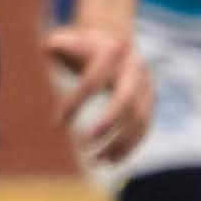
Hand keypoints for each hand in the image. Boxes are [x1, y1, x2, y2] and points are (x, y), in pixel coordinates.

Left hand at [48, 17, 153, 164]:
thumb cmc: (82, 46)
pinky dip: (130, 146)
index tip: (55, 125)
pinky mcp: (150, 100)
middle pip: (126, 99)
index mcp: (111, 51)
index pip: (92, 81)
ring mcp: (146, 85)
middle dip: (106, 124)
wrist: (114, 40)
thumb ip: (58, 43)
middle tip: (84, 145)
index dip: (74, 103)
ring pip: (140, 118)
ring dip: (119, 143)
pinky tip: (111, 161)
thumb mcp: (68, 39)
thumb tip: (50, 47)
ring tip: (95, 161)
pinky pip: (145, 126)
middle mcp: (133, 68)